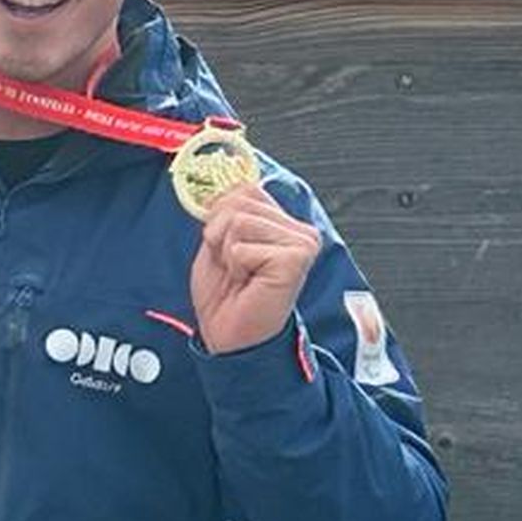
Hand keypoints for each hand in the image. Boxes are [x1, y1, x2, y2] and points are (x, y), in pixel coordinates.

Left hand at [190, 181, 322, 354]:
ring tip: (242, 276)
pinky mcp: (296, 258)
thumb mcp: (219, 242)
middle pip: (239, 202)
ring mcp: (302, 243)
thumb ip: (225, 210)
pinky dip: (235, 266)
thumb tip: (221, 182)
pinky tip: (249, 284)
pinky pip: (242, 246)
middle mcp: (300, 230)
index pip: (244, 189)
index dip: (220, 217)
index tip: (227, 250)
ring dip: (228, 253)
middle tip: (235, 268)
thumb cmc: (227, 297)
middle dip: (221, 236)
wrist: (232, 338)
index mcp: (284, 223)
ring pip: (238, 221)